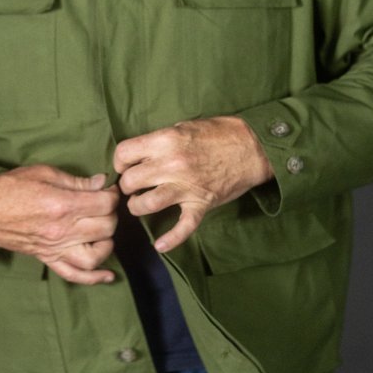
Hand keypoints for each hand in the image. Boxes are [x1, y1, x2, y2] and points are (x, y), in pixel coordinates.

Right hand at [0, 165, 118, 284]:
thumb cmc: (12, 186)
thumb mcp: (45, 173)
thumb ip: (76, 181)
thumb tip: (102, 183)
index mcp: (62, 205)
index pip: (104, 204)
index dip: (112, 194)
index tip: (108, 189)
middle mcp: (61, 231)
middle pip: (105, 227)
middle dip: (110, 214)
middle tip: (104, 205)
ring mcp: (54, 248)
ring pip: (95, 256)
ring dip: (106, 244)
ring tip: (103, 231)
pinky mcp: (47, 259)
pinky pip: (73, 275)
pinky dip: (94, 278)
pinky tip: (108, 275)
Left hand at [114, 116, 272, 252]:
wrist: (252, 147)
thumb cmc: (218, 132)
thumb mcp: (184, 126)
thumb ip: (160, 140)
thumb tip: (139, 153)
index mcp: (166, 141)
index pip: (124, 153)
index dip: (120, 161)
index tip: (125, 166)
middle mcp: (172, 164)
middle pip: (131, 181)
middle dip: (128, 185)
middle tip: (134, 185)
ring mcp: (187, 187)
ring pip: (146, 205)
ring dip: (138, 207)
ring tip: (140, 203)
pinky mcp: (201, 204)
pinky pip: (182, 228)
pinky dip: (170, 240)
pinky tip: (160, 246)